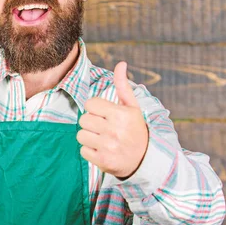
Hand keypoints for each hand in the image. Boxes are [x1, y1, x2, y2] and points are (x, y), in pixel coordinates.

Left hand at [77, 62, 147, 178]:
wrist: (144, 159)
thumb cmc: (135, 129)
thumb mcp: (132, 107)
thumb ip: (123, 86)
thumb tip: (121, 64)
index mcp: (121, 114)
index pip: (90, 104)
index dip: (95, 108)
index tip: (103, 114)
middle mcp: (114, 130)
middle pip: (83, 119)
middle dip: (90, 123)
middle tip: (102, 127)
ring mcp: (108, 146)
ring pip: (80, 135)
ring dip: (88, 137)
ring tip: (101, 138)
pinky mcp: (102, 160)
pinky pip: (82, 150)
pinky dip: (89, 151)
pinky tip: (101, 149)